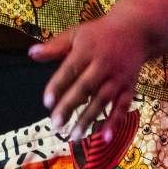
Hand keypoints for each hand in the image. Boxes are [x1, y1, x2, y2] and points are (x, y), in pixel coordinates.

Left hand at [28, 15, 152, 140]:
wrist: (136, 30)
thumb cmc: (100, 34)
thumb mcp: (76, 34)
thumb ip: (55, 46)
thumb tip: (31, 54)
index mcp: (87, 51)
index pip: (70, 70)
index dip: (58, 86)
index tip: (46, 102)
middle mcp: (103, 65)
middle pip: (85, 88)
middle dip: (70, 107)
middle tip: (56, 125)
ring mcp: (118, 78)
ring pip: (102, 100)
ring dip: (89, 119)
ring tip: (74, 136)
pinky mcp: (129, 87)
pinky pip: (123, 106)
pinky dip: (115, 122)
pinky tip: (104, 138)